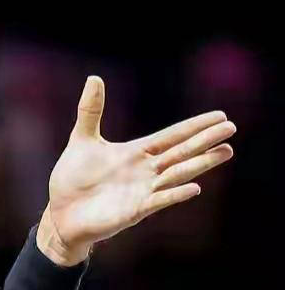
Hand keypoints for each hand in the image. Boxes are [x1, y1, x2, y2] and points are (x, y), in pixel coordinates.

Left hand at [39, 76, 235, 265]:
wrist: (60, 211)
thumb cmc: (73, 177)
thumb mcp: (82, 139)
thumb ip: (91, 110)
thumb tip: (94, 77)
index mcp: (136, 154)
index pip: (171, 137)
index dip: (194, 127)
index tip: (219, 116)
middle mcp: (145, 171)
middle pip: (181, 153)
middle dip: (205, 140)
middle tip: (230, 128)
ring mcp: (143, 191)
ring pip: (177, 175)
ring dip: (200, 164)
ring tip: (225, 151)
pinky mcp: (134, 211)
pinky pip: (159, 201)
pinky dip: (175, 194)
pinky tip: (195, 187)